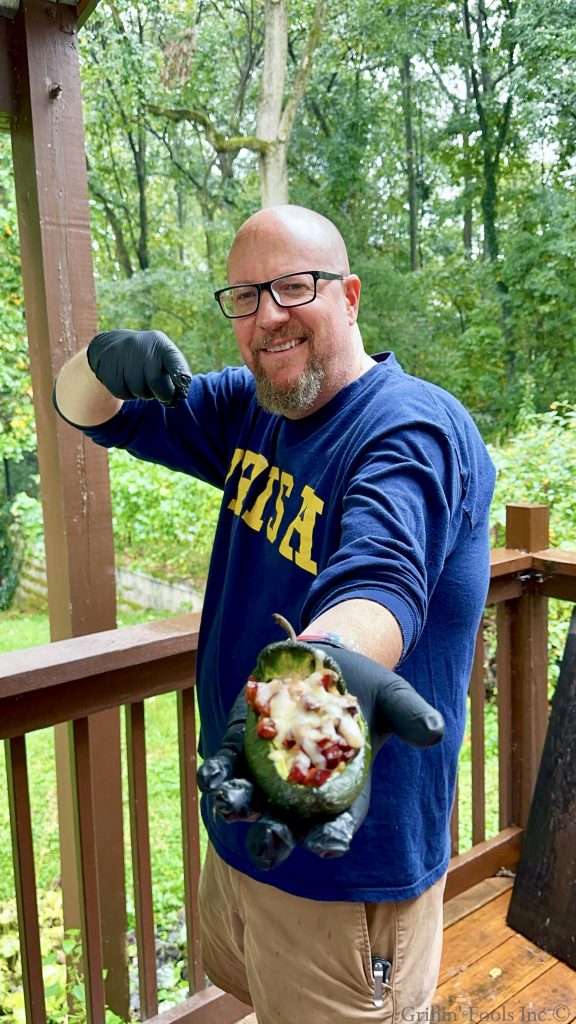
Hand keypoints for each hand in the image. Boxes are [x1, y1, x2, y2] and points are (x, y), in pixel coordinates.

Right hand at [87, 329, 191, 405]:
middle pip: (155, 382)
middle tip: (159, 392)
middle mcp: (141, 346)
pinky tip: (126, 381)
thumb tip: (176, 398)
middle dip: (161, 393)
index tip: (184, 383)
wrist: (110, 346)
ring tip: (140, 381)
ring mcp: (122, 354)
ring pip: (138, 390)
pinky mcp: (108, 366)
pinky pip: (122, 392)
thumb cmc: (147, 358)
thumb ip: (174, 374)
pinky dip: (127, 394)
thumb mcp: (162, 357)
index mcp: (161, 344)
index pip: (173, 360)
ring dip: (142, 393)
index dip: (180, 373)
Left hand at [197, 645, 443, 869]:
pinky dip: (216, 774)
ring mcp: (266, 774)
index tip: (326, 844)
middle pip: (284, 829)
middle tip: (269, 840)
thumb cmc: (367, 690)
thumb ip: (412, 716)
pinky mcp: (241, 749)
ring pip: (248, 803)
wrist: (327, 661)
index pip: (335, 829)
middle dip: (273, 839)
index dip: (331, 839)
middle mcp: (298, 795)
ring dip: (237, 807)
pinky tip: (211, 774)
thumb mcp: (394, 698)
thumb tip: (435, 730)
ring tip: (230, 803)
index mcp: (339, 795)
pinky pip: (224, 768)